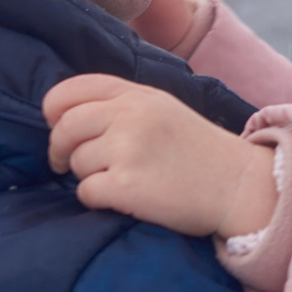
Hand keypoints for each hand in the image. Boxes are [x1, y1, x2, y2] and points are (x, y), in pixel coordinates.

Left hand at [43, 74, 278, 238]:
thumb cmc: (197, 150)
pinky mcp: (126, 185)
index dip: (54, 112)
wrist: (238, 185)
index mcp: (136, 94)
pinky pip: (86, 192)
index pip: (69, 91)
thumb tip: (65, 117)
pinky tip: (125, 198)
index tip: (61, 129)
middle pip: (65, 128)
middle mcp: (130, 115)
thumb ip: (120, 104)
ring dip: (89, 177)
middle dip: (60, 150)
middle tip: (67, 165)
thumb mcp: (162, 109)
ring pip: (76, 163)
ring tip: (122, 179)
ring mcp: (128, 149)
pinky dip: (98, 200)